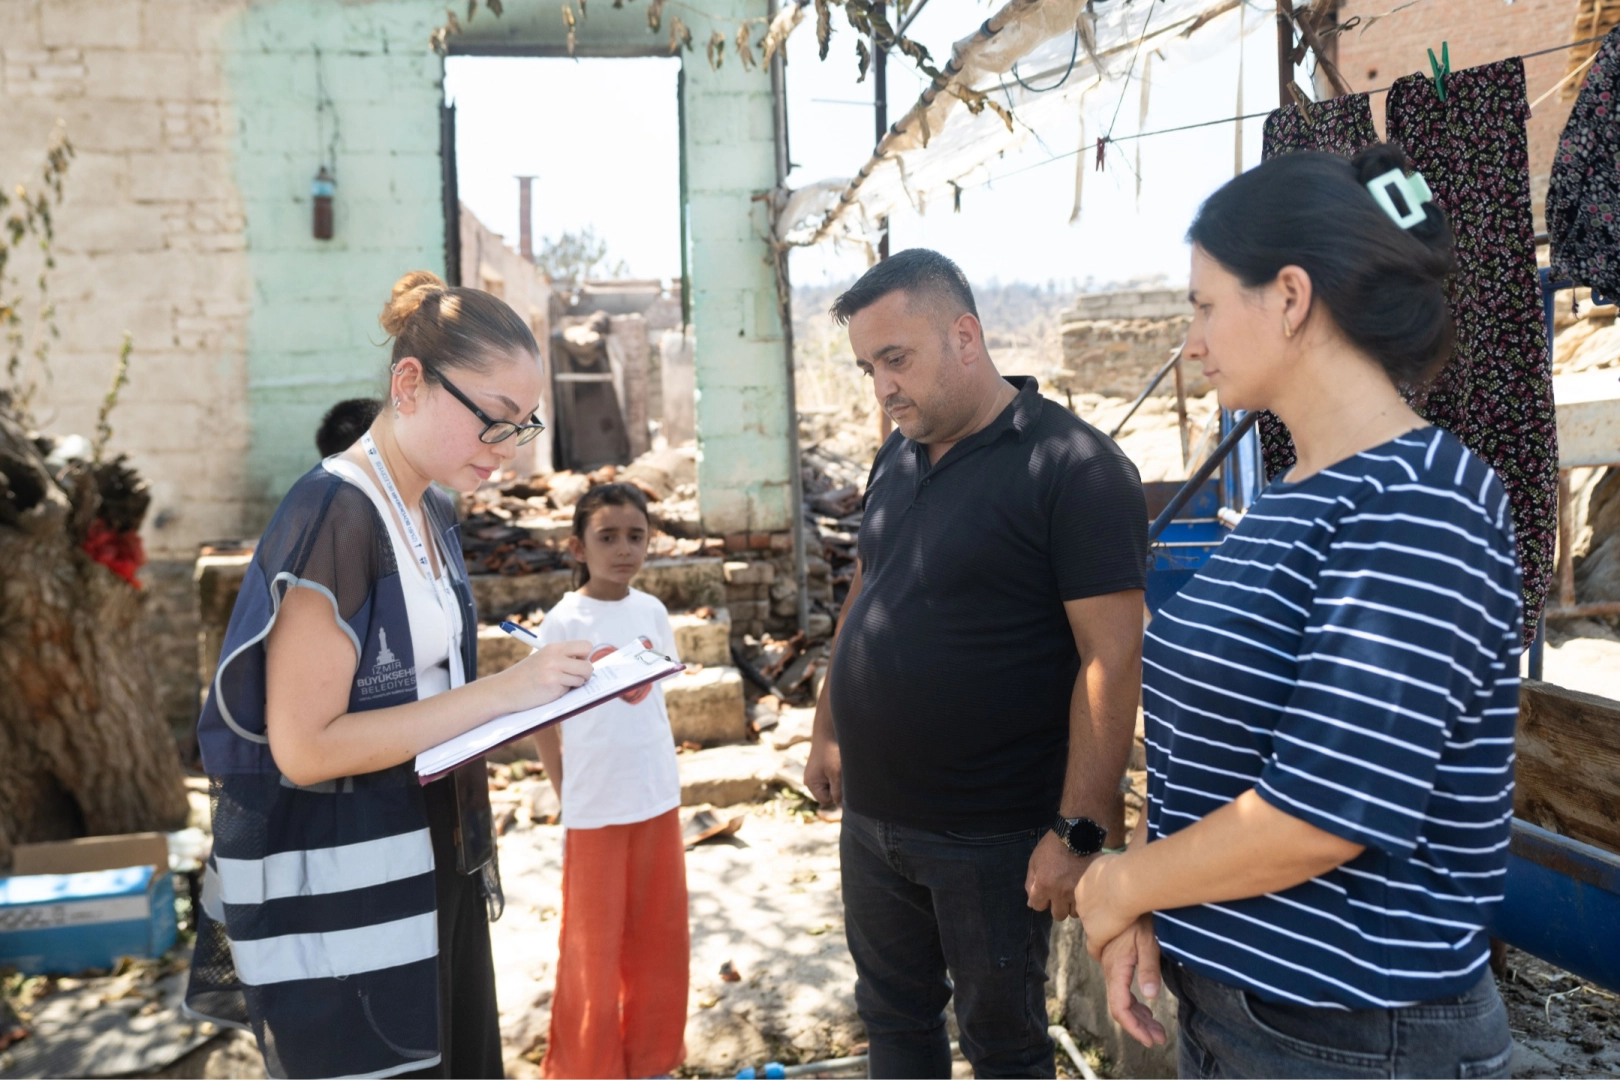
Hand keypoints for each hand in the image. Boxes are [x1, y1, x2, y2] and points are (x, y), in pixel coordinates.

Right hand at [503, 640, 592, 706]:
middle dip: (586, 673)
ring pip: (582, 678)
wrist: (503, 690)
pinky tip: (551, 691)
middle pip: (588, 664)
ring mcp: (554, 672)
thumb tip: (588, 662)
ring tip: (558, 685)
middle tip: (576, 678)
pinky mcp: (552, 686)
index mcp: (554, 647)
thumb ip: (562, 657)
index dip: (585, 657)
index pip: (586, 646)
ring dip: (575, 684)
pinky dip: (565, 692)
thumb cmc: (524, 676)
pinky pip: (571, 689)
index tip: (577, 664)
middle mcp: (555, 657)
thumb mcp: (542, 658)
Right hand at [804, 733, 842, 806]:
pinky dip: (836, 774)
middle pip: (828, 794)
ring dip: (837, 780)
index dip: (837, 794)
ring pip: (830, 786)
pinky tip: (837, 764)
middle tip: (841, 772)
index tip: (841, 779)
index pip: (826, 800)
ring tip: (839, 766)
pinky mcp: (819, 769)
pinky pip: (830, 779)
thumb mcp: (837, 774)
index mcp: (810, 783)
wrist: (828, 730)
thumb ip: (838, 792)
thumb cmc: (832, 752)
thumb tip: (841, 807)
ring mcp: (814, 775)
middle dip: (836, 787)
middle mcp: (809, 781)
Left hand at [1026, 830, 1086, 920]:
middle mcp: (1060, 893)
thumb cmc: (1052, 846)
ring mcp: (1076, 892)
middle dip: (1055, 906)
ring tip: (1071, 894)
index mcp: (1044, 886)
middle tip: (1058, 895)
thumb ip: (1030, 882)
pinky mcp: (1089, 889)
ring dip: (1070, 906)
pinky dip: (1081, 902)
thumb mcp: (1034, 861)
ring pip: (1073, 913)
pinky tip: (1080, 892)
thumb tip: (1030, 902)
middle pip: (1057, 915)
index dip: (1039, 900)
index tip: (1043, 893)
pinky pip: (1085, 905)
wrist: (1078, 835)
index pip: (1037, 906)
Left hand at [1073, 853, 1136, 957]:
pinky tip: (1102, 956)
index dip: (1097, 900)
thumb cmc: (1124, 868)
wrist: (1124, 882)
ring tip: (1108, 937)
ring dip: (1099, 931)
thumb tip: (1118, 862)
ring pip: (1090, 927)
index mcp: (1084, 884)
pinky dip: (1098, 952)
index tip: (1106, 902)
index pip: (1087, 895)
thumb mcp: (1112, 862)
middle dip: (1096, 915)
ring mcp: (1087, 918)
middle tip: (1110, 918)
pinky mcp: (1095, 934)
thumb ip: (1110, 867)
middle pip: (1086, 911)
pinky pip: (1094, 947)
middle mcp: (1081, 901)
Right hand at [1100, 915, 1166, 1047]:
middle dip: (1140, 1025)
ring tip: (1157, 1028)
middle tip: (1159, 1038)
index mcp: (1115, 968)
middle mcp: (1109, 969)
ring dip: (1138, 1015)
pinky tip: (1147, 1008)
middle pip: (1120, 1007)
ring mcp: (1110, 964)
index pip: (1120, 1008)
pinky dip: (1134, 1002)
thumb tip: (1152, 998)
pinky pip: (1121, 987)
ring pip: (1121, 998)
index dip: (1135, 1028)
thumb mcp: (1148, 941)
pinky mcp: (1115, 958)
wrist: (1125, 890)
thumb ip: (1149, 969)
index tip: (1151, 1040)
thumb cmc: (1139, 914)